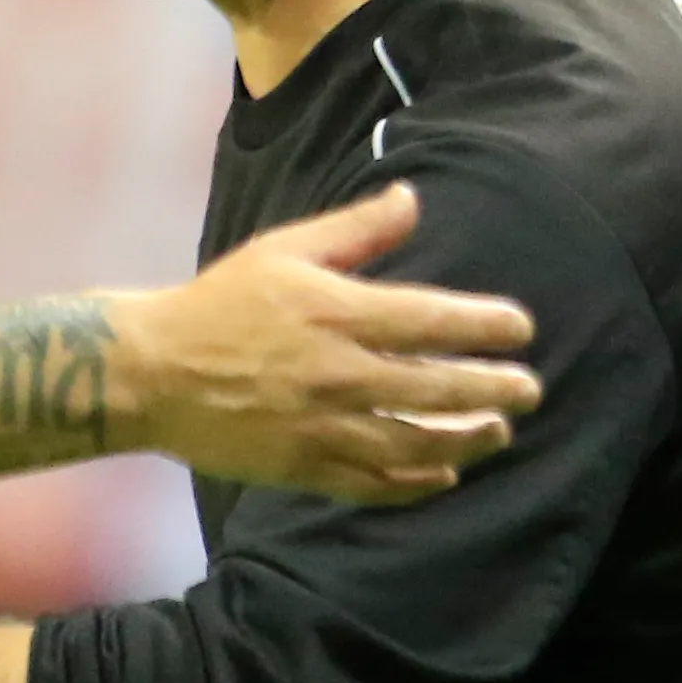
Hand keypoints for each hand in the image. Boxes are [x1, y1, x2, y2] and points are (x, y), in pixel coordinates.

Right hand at [116, 185, 538, 502]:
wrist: (152, 372)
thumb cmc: (218, 303)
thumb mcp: (285, 250)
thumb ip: (356, 229)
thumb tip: (413, 199)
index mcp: (338, 314)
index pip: (435, 321)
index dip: (487, 326)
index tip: (521, 329)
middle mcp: (339, 374)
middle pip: (439, 389)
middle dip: (495, 389)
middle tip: (530, 389)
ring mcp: (322, 427)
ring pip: (416, 443)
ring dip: (467, 441)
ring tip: (497, 432)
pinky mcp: (304, 468)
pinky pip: (375, 483)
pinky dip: (417, 482)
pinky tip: (443, 475)